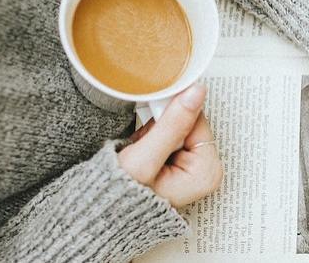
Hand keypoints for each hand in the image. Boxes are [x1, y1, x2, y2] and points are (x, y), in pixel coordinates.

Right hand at [117, 84, 222, 207]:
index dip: (172, 116)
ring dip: (155, 132)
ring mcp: (193, 168)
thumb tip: (196, 92)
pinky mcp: (179, 164)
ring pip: (177, 126)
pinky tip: (142, 153)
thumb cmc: (121, 199)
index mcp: (207, 172)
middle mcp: (205, 171)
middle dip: (162, 127)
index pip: (198, 120)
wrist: (101, 215)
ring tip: (141, 152)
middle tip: (144, 146)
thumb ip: (172, 124)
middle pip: (189, 123)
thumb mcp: (144, 159)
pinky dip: (151, 138)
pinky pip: (169, 135)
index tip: (154, 121)